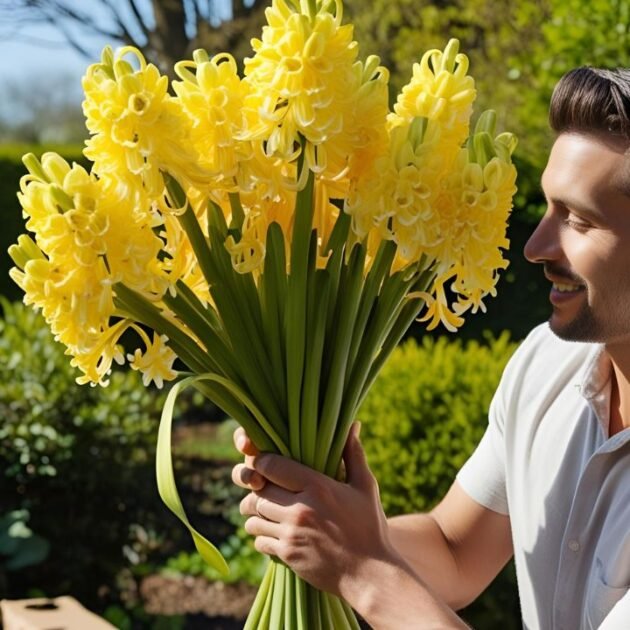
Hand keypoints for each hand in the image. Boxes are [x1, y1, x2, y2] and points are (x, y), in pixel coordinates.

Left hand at [231, 423, 397, 605]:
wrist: (370, 573)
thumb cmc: (370, 526)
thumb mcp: (365, 486)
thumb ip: (353, 453)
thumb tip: (353, 424)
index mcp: (318, 486)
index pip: (272, 465)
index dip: (261, 461)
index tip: (261, 462)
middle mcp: (300, 508)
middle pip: (258, 490)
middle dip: (255, 487)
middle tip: (258, 485)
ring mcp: (292, 533)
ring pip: (253, 515)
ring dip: (254, 511)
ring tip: (262, 508)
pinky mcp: (288, 555)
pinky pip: (258, 540)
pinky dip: (260, 535)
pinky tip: (271, 532)